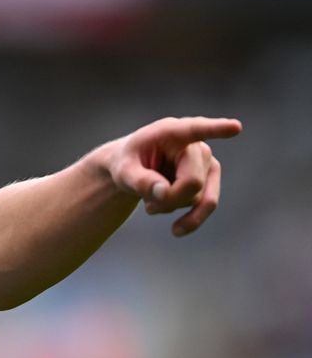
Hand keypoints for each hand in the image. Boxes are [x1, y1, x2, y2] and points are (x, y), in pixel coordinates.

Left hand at [104, 116, 241, 236]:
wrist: (133, 170)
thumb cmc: (127, 164)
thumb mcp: (122, 172)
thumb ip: (139, 181)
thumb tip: (163, 192)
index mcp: (170, 132)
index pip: (195, 129)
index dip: (216, 129)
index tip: (235, 127)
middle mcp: (195, 145)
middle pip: (192, 182)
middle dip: (168, 200)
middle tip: (147, 208)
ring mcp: (207, 162)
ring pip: (198, 197)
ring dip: (171, 207)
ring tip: (150, 205)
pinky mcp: (210, 178)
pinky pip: (208, 204)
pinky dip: (191, 220)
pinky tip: (176, 230)